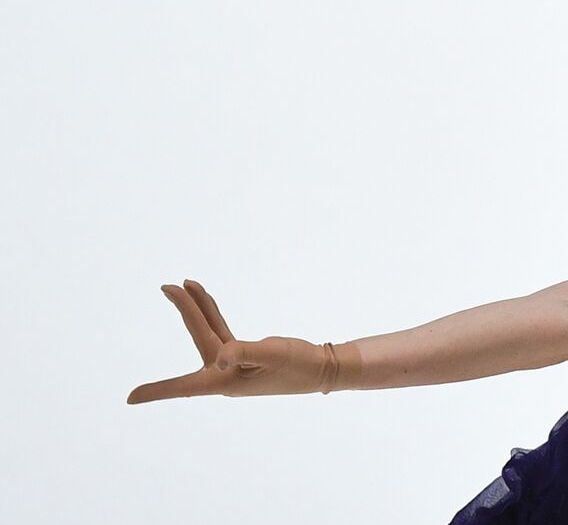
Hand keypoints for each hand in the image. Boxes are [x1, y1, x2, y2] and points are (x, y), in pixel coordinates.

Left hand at [126, 279, 355, 403]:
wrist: (323, 368)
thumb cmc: (299, 366)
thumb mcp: (274, 355)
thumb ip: (245, 352)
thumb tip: (219, 357)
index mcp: (225, 380)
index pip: (185, 387)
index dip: (157, 391)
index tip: (130, 398)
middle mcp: (224, 374)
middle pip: (198, 338)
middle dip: (184, 311)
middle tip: (168, 286)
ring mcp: (233, 364)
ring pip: (208, 331)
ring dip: (196, 308)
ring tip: (184, 283)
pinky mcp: (244, 354)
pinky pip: (221, 330)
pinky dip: (212, 313)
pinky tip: (205, 299)